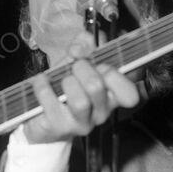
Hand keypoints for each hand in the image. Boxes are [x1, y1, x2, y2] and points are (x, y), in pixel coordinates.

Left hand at [24, 41, 138, 144]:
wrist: (42, 115)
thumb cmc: (67, 86)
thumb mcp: (79, 60)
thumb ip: (86, 44)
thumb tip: (80, 46)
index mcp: (112, 96)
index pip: (130, 94)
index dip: (114, 74)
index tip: (101, 65)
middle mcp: (101, 113)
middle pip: (97, 87)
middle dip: (82, 68)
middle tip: (75, 66)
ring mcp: (81, 123)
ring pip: (79, 102)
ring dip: (66, 81)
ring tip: (61, 80)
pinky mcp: (58, 127)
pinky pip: (50, 100)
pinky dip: (42, 84)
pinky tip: (42, 82)